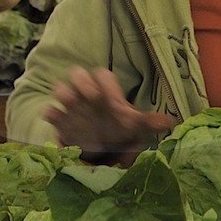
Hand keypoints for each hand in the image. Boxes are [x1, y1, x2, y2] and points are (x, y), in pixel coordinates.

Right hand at [44, 66, 173, 163]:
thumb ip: (149, 122)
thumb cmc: (119, 131)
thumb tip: (170, 122)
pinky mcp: (60, 121)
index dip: (104, 83)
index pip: (103, 76)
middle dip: (81, 82)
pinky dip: (53, 117)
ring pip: (59, 88)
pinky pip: (50, 111)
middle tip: (89, 98)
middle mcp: (87, 95)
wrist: (100, 146)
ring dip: (64, 95)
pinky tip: (61, 129)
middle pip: (77, 73)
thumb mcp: (134, 127)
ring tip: (70, 107)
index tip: (111, 99)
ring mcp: (71, 107)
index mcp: (106, 93)